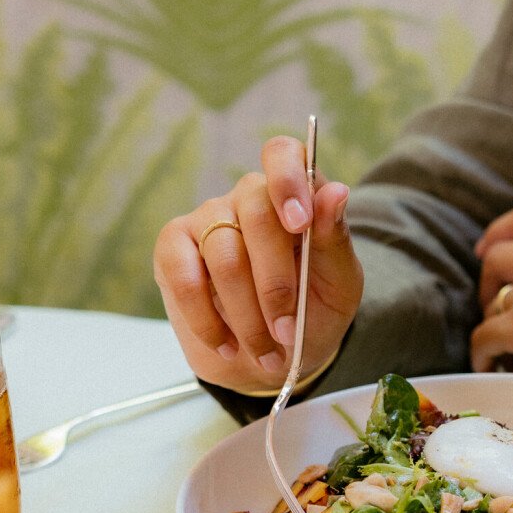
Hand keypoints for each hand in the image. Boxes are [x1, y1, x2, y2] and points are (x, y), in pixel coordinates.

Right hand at [155, 137, 362, 392]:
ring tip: (266, 352)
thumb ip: (335, 239)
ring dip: (248, 315)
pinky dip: (207, 319)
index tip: (299, 224)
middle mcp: (247, 198)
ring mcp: (207, 220)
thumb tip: (336, 191)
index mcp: (294, 195)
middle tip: (288, 331)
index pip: (283, 154)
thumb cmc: (312, 314)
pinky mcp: (173, 250)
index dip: (288, 181)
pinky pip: (184, 277)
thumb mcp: (339, 284)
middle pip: (256, 213)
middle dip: (276, 283)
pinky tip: (226, 344)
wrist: (274, 357)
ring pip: (224, 255)